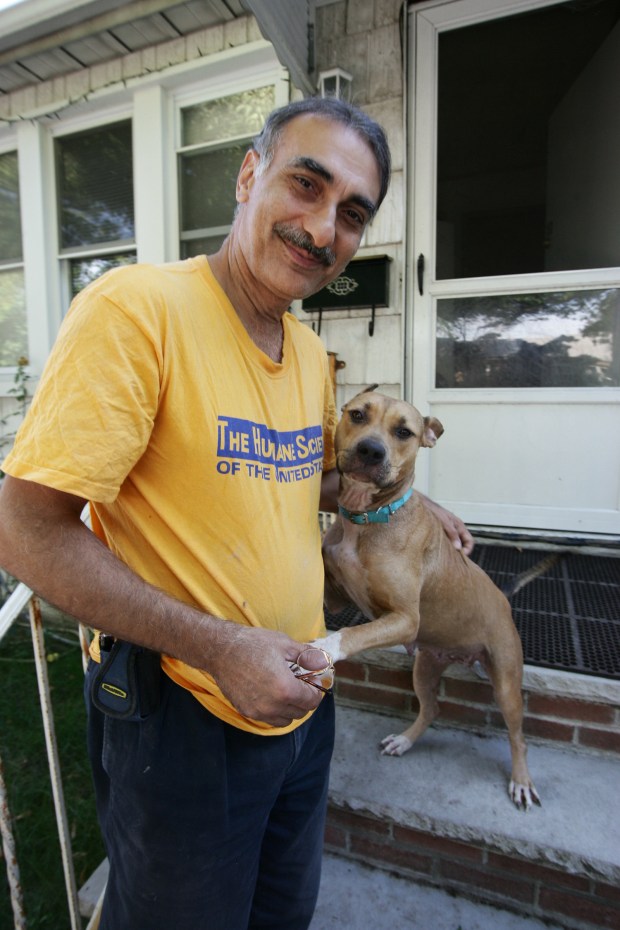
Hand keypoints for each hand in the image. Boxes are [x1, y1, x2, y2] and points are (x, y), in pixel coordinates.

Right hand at [206, 626, 329, 727]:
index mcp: (286, 689)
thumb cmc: (253, 644)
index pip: (312, 701)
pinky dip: (275, 710)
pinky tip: (271, 693)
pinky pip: (269, 718)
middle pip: (301, 712)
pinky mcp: (246, 712)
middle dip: (305, 699)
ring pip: (285, 719)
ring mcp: (258, 711)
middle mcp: (273, 706)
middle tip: (301, 683)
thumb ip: (307, 657)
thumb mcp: (284, 645)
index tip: (313, 681)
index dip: (316, 691)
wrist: (220, 650)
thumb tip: (324, 662)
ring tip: (286, 689)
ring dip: (291, 708)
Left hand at [422, 496, 473, 555]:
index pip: (470, 541)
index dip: (467, 550)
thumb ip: (452, 534)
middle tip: (452, 559)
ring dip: (452, 549)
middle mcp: (456, 529)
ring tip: (445, 556)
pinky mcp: (442, 533)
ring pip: (454, 543)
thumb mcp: (445, 522)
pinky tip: (439, 551)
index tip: (460, 556)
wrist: (424, 506)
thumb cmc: (435, 512)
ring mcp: (449, 531)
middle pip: (463, 544)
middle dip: (459, 551)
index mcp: (460, 526)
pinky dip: (445, 547)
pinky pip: (447, 542)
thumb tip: (458, 547)